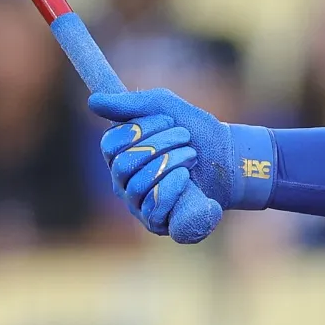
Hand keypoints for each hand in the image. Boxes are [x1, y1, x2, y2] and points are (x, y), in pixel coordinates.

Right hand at [90, 88, 240, 243]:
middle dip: (160, 145)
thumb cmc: (198, 132)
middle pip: (123, 165)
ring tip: (192, 156)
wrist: (232, 158)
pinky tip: (186, 178)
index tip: (167, 119)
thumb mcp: (166, 108)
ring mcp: (138, 204)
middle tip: (186, 137)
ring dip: (170, 164)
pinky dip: (170, 190)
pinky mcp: (157, 223)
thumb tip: (93, 101)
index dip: (140, 130)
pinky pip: (152, 211)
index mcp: (121, 153)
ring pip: (137, 187)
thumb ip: (131, 104)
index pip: (110, 144)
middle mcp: (124, 181)